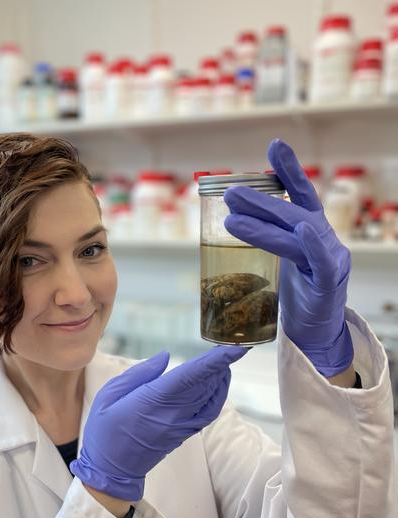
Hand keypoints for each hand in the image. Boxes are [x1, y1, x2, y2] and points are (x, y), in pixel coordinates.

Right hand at [71, 345, 247, 500]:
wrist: (111, 472)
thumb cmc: (104, 432)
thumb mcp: (108, 396)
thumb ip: (138, 373)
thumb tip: (165, 356)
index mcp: (151, 402)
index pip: (190, 376)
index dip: (214, 361)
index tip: (233, 348)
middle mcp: (172, 414)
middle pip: (205, 384)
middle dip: (222, 364)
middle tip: (234, 346)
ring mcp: (181, 426)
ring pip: (210, 398)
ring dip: (221, 377)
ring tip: (225, 359)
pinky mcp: (183, 434)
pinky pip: (208, 413)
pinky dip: (218, 396)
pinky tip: (218, 383)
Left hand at [223, 138, 352, 376]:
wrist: (317, 331)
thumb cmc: (298, 293)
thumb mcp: (282, 258)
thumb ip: (270, 237)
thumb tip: (232, 217)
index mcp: (312, 230)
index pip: (300, 194)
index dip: (288, 170)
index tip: (274, 145)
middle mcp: (323, 238)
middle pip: (290, 213)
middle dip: (259, 201)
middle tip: (229, 192)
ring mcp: (329, 260)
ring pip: (296, 236)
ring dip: (263, 226)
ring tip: (232, 220)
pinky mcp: (329, 284)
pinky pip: (321, 262)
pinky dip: (313, 244)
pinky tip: (303, 228)